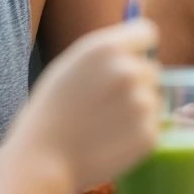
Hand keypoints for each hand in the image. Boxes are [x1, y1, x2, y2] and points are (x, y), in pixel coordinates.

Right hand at [2, 20, 160, 192]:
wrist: (41, 161)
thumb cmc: (49, 112)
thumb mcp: (69, 66)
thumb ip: (104, 52)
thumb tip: (138, 42)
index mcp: (105, 49)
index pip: (147, 32)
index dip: (138, 47)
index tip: (130, 59)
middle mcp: (128, 72)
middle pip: (151, 68)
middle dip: (135, 81)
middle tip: (104, 102)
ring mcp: (141, 104)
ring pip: (152, 98)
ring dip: (136, 108)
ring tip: (102, 123)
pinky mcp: (149, 134)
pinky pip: (152, 125)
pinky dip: (136, 133)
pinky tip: (109, 140)